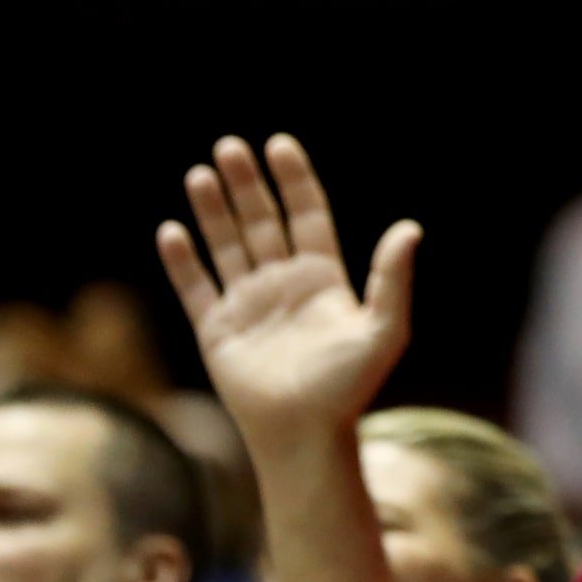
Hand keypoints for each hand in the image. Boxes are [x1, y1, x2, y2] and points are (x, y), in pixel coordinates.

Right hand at [156, 134, 419, 459]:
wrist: (304, 435)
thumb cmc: (349, 387)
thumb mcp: (384, 329)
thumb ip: (392, 278)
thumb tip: (409, 228)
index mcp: (323, 278)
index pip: (306, 215)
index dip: (294, 181)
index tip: (279, 145)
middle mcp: (284, 284)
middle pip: (262, 222)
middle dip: (247, 185)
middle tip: (230, 145)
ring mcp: (248, 304)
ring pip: (227, 246)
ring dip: (213, 210)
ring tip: (200, 173)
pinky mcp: (216, 329)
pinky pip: (195, 287)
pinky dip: (183, 259)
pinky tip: (171, 229)